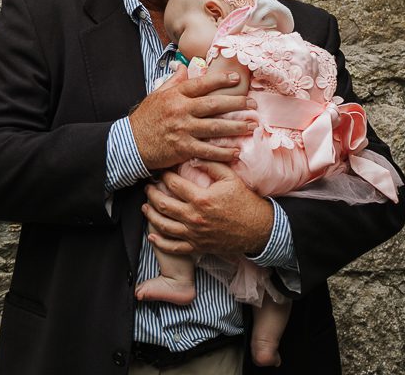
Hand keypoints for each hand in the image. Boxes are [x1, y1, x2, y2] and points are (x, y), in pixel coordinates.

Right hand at [129, 65, 255, 170]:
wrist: (130, 143)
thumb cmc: (145, 119)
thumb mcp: (156, 95)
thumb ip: (173, 82)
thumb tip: (184, 67)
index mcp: (175, 95)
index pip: (201, 84)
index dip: (220, 80)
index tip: (236, 79)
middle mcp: (181, 110)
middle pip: (214, 105)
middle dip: (236, 104)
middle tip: (253, 104)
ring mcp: (182, 129)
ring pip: (215, 127)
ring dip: (236, 127)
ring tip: (251, 126)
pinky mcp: (182, 148)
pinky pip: (207, 150)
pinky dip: (222, 152)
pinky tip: (236, 151)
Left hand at [142, 161, 273, 258]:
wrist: (258, 229)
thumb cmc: (244, 202)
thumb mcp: (230, 178)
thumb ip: (211, 165)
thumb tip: (193, 157)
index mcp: (201, 198)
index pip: (174, 184)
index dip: (164, 176)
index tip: (162, 171)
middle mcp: (195, 217)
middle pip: (163, 204)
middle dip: (151, 194)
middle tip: (148, 187)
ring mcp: (195, 234)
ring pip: (164, 226)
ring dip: (151, 215)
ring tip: (145, 206)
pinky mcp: (198, 246)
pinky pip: (174, 247)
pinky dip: (160, 242)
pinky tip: (152, 236)